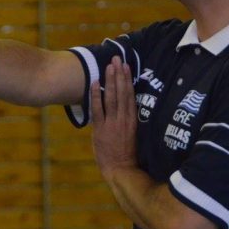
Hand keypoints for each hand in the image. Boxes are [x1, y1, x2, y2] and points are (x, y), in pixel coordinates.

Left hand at [90, 56, 137, 178]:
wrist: (121, 170)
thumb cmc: (127, 154)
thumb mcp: (132, 135)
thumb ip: (127, 120)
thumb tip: (124, 107)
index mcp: (133, 119)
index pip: (131, 95)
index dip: (128, 80)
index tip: (127, 66)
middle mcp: (124, 118)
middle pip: (122, 92)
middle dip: (119, 74)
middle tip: (118, 58)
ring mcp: (112, 123)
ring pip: (111, 97)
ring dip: (110, 80)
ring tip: (109, 66)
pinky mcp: (101, 129)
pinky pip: (98, 109)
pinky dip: (96, 95)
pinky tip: (95, 83)